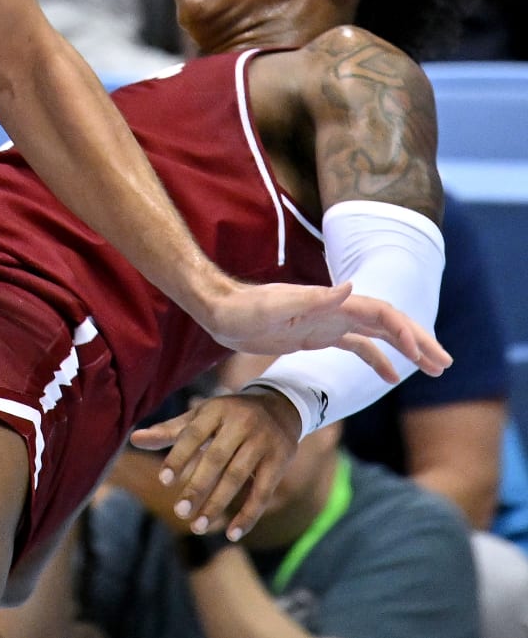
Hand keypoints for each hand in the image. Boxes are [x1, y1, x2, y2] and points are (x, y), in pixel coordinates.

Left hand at [128, 391, 301, 540]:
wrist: (280, 406)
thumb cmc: (228, 415)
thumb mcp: (201, 417)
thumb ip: (170, 431)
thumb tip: (134, 439)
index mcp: (216, 410)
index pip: (193, 435)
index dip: (178, 457)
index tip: (163, 481)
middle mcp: (240, 423)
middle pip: (215, 459)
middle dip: (197, 487)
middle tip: (179, 512)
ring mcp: (263, 442)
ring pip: (237, 478)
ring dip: (217, 505)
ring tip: (198, 526)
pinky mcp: (280, 460)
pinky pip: (263, 492)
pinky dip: (248, 515)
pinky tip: (232, 534)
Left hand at [198, 279, 449, 379]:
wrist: (220, 311)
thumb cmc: (243, 308)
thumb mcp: (276, 305)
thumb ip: (314, 298)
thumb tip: (350, 287)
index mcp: (331, 303)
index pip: (380, 314)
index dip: (404, 331)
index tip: (421, 355)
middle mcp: (335, 310)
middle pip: (388, 323)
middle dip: (418, 341)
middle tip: (445, 364)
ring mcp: (327, 323)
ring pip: (378, 336)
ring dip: (406, 350)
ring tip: (433, 370)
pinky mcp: (316, 336)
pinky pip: (356, 347)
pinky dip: (377, 360)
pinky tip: (391, 379)